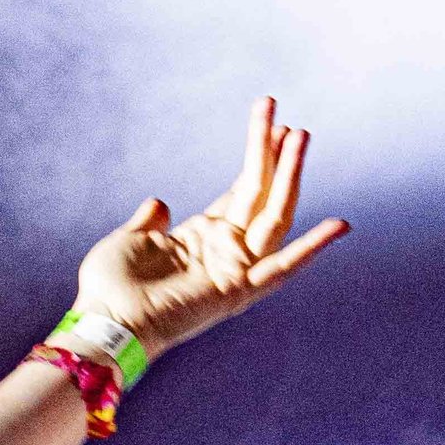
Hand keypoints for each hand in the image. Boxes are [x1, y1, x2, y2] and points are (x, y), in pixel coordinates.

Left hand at [74, 95, 347, 359]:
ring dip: (289, 175)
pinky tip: (340, 224)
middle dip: (275, 156)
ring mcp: (234, 269)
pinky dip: (312, 247)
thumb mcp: (129, 241)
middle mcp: (224, 251)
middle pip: (261, 194)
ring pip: (274, 215)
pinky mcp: (236, 290)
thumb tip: (160, 203)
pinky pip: (282, 267)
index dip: (259, 158)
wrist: (104, 323)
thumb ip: (149, 221)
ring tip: (300, 135)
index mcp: (201, 237)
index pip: (242, 191)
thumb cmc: (110, 288)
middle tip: (290, 120)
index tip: (274, 124)